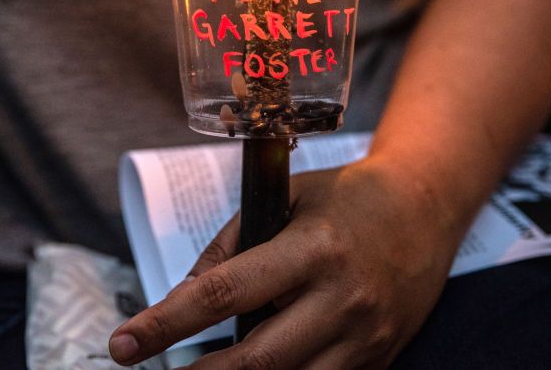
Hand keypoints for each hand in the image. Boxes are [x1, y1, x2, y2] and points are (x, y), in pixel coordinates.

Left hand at [108, 155, 460, 367]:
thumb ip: (233, 244)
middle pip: (255, 360)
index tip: (125, 343)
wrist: (426, 210)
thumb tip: (185, 296)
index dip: (167, 323)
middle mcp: (341, 300)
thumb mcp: (286, 197)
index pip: (224, 293)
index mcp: (313, 249)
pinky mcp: (377, 361)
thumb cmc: (347, 198)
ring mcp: (364, 339)